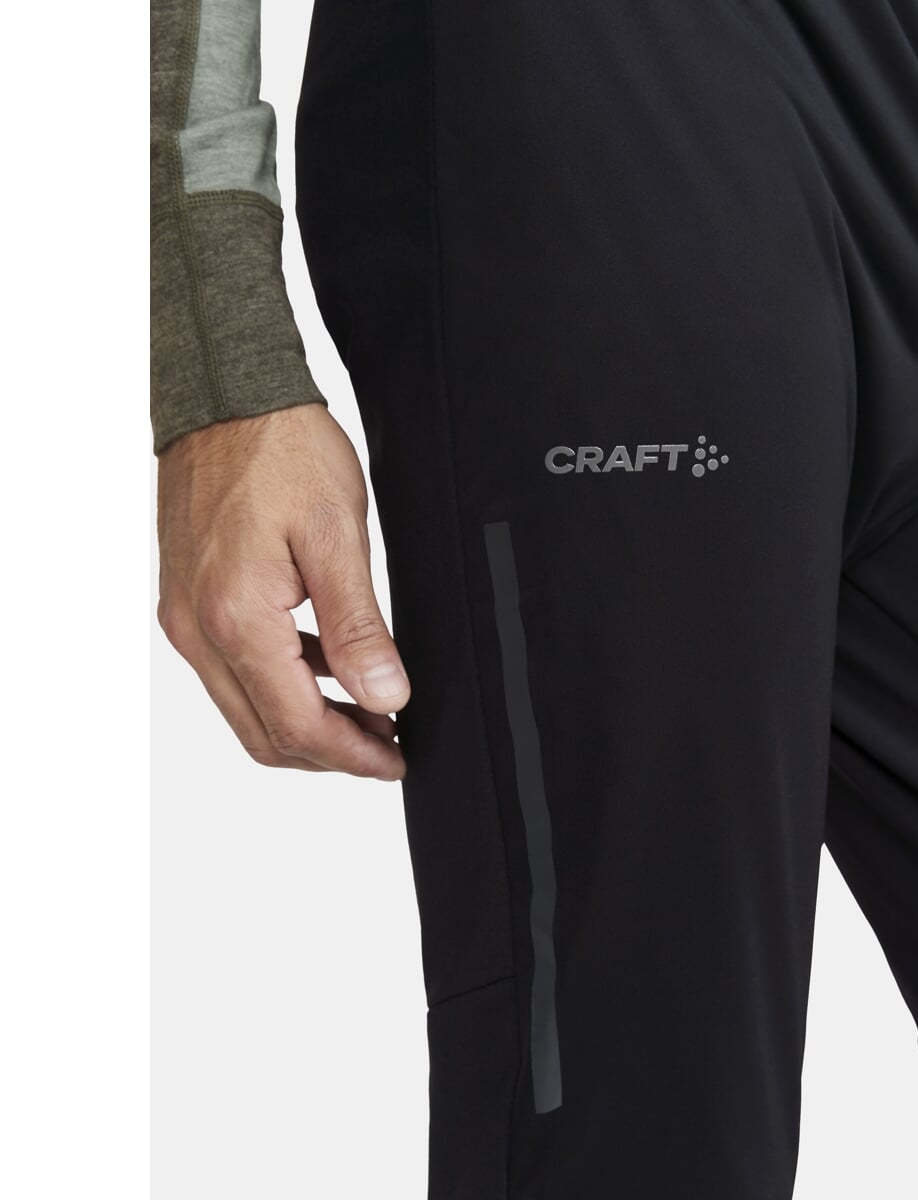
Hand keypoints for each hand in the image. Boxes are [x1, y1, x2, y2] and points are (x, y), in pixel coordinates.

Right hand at [156, 403, 408, 780]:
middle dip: (331, 752)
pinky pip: (235, 671)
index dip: (353, 756)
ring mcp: (186, 617)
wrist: (228, 397)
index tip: (396, 761)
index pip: (296, 725)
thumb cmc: (282, 451)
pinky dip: (284, 686)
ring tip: (371, 712)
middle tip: (388, 747)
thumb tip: (385, 697)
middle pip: (265, 733)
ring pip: (247, 709)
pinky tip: (329, 667)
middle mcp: (198, 630)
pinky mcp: (189, 601)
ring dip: (308, 723)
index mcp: (236, 618)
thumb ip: (358, 626)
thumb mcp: (337, 537)